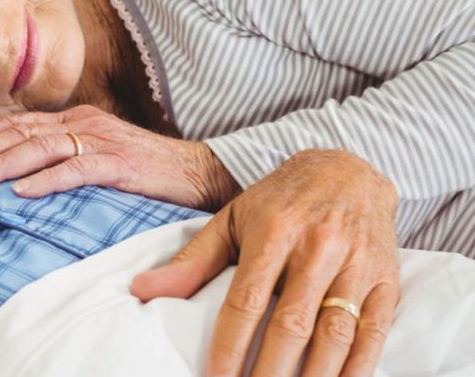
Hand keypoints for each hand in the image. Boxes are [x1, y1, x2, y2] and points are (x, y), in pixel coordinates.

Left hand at [0, 105, 239, 209]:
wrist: (198, 172)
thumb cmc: (143, 169)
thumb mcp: (95, 155)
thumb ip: (60, 157)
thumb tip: (17, 173)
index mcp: (73, 119)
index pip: (15, 123)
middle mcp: (82, 123)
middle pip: (18, 132)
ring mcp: (100, 140)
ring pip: (39, 148)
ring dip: (0, 164)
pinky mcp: (119, 163)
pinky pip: (77, 169)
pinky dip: (47, 180)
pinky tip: (22, 194)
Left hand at [130, 149, 400, 375]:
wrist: (348, 170)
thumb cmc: (278, 202)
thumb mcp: (230, 220)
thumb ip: (191, 261)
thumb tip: (141, 291)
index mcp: (273, 232)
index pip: (246, 301)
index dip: (229, 346)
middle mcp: (318, 248)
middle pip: (291, 325)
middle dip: (269, 372)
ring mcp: (357, 265)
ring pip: (335, 334)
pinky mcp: (387, 280)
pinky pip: (374, 332)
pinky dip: (357, 367)